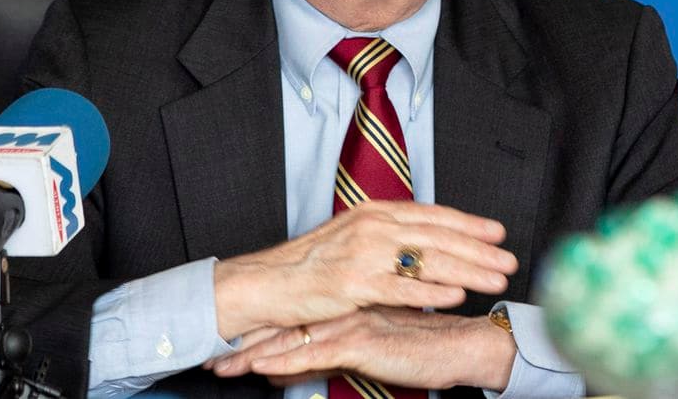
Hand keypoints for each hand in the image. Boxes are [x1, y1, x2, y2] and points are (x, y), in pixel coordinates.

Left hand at [212, 308, 516, 392]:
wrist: (466, 348)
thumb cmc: (431, 347)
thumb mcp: (383, 346)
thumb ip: (349, 346)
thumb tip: (311, 363)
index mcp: (349, 304)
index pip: (298, 317)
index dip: (263, 330)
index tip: (231, 345)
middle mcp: (345, 309)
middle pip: (285, 325)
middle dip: (246, 343)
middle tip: (211, 360)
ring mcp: (351, 322)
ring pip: (291, 338)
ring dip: (253, 354)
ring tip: (220, 369)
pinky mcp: (361, 341)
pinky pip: (313, 355)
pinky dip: (284, 363)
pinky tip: (260, 372)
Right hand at [213, 200, 516, 338]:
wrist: (267, 282)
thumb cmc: (310, 265)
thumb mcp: (352, 238)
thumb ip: (388, 237)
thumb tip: (424, 244)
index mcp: (374, 212)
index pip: (431, 215)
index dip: (468, 222)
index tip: (498, 231)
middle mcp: (372, 226)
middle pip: (438, 236)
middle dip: (479, 249)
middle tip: (510, 259)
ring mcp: (363, 254)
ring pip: (427, 261)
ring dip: (468, 270)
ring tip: (496, 280)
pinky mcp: (354, 284)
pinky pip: (401, 289)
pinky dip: (431, 293)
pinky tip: (455, 297)